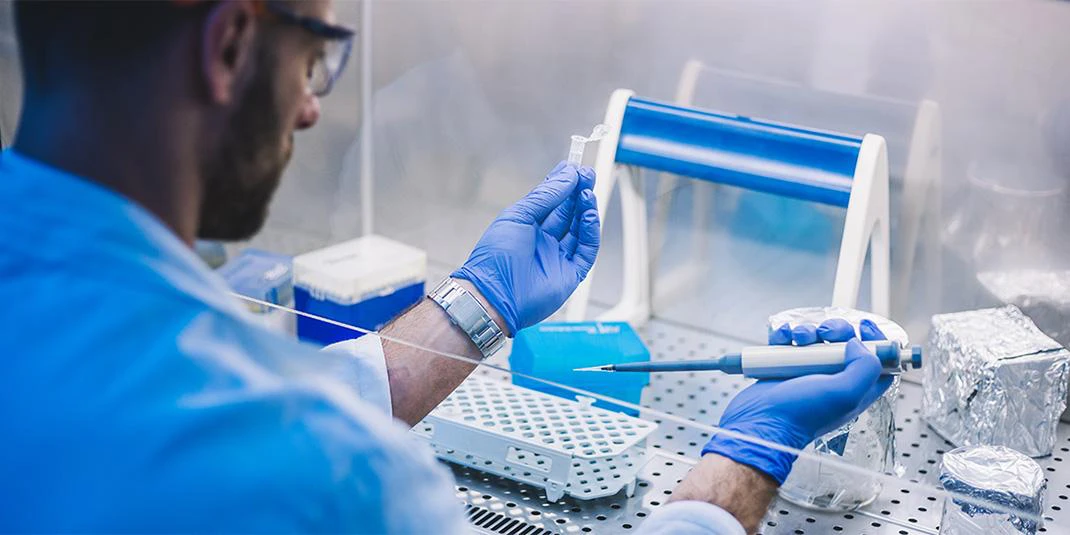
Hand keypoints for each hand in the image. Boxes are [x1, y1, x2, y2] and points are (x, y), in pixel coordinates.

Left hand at [452, 161, 598, 335]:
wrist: (494, 295)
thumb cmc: (496, 256)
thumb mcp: (518, 216)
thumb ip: (545, 196)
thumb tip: (566, 176)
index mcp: (526, 227)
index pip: (550, 201)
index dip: (562, 184)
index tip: (573, 167)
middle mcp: (543, 242)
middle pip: (567, 213)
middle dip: (577, 192)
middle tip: (587, 174)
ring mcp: (557, 257)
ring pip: (578, 229)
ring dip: (585, 208)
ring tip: (587, 191)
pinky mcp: (571, 274)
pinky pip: (586, 249)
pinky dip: (590, 231)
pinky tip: (588, 214)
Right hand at [701, 318, 892, 483]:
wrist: (761, 421)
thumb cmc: (800, 415)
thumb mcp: (844, 394)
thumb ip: (864, 368)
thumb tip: (857, 344)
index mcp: (853, 390)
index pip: (877, 364)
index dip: (877, 343)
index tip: (866, 327)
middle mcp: (832, 380)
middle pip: (846, 344)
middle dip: (837, 330)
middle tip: (827, 334)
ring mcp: (807, 372)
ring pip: (816, 340)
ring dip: (807, 331)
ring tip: (797, 339)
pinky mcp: (784, 367)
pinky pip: (788, 342)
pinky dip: (784, 334)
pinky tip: (781, 337)